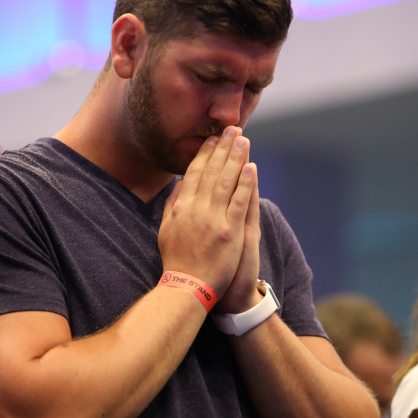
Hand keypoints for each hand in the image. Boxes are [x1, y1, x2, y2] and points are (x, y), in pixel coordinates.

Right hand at [158, 126, 255, 299]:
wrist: (187, 287)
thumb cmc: (177, 261)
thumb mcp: (166, 229)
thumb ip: (172, 205)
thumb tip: (178, 184)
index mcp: (181, 207)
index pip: (194, 173)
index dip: (204, 154)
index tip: (213, 139)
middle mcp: (196, 209)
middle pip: (211, 171)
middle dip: (223, 148)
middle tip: (232, 130)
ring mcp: (213, 219)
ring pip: (226, 181)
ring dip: (236, 158)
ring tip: (243, 140)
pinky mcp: (230, 231)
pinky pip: (239, 201)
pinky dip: (245, 183)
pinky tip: (251, 167)